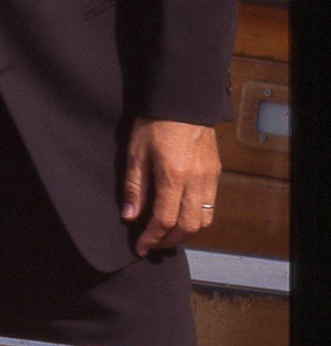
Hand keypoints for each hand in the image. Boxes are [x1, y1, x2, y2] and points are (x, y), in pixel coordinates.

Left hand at [122, 116, 220, 256]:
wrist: (183, 98)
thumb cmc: (155, 121)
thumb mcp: (136, 151)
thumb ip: (135, 186)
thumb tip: (129, 216)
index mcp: (172, 176)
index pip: (164, 221)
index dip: (151, 238)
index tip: (140, 247)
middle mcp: (195, 181)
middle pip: (187, 227)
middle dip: (169, 241)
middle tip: (153, 245)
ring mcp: (209, 177)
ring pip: (204, 220)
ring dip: (186, 233)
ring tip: (168, 235)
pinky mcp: (216, 171)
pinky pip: (211, 205)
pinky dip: (198, 218)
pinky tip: (183, 216)